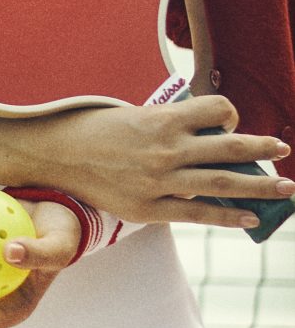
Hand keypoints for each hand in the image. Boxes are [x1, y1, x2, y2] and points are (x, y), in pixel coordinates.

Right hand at [23, 96, 289, 228]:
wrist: (56, 154)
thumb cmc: (94, 131)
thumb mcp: (134, 115)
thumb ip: (170, 125)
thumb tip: (206, 135)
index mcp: (162, 119)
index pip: (215, 110)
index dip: (229, 114)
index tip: (231, 122)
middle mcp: (166, 149)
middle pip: (228, 148)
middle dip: (262, 148)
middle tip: (285, 148)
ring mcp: (159, 180)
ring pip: (221, 183)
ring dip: (259, 186)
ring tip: (286, 189)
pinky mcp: (148, 207)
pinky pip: (198, 214)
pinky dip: (227, 216)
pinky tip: (249, 217)